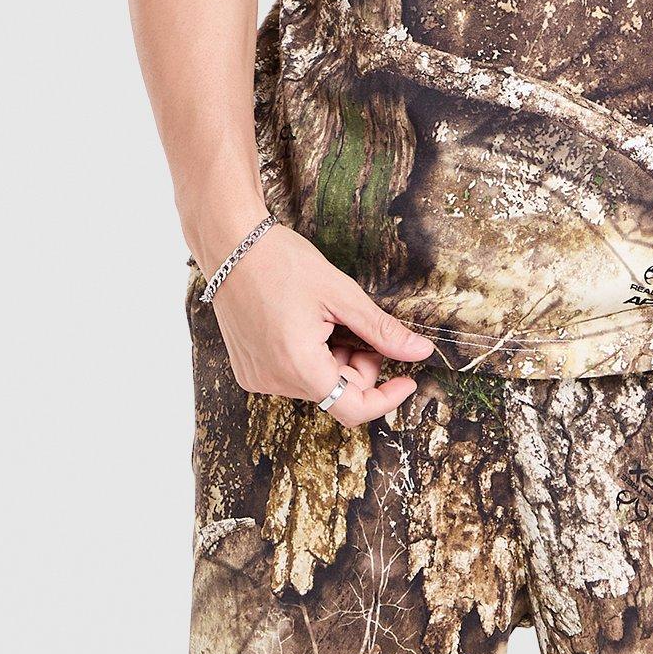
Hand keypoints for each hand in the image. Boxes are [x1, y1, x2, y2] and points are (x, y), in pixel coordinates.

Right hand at [205, 223, 435, 426]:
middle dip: (359, 365)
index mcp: (298, 367)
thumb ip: (382, 330)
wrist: (231, 244)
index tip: (408, 378)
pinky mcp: (249, 368)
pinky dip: (310, 357)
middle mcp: (273, 381)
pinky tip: (306, 323)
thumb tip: (421, 350)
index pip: (353, 409)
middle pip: (336, 394)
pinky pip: (292, 376)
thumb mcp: (341, 294)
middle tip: (358, 325)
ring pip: (316, 384)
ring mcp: (257, 377)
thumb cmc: (283, 262)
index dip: (387, 397)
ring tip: (327, 318)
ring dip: (334, 359)